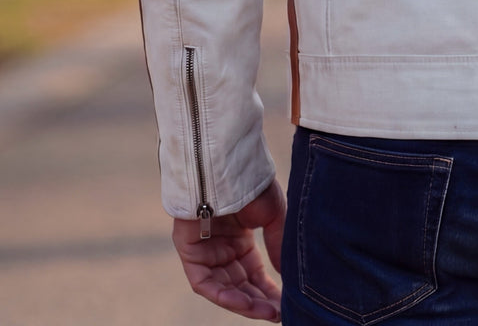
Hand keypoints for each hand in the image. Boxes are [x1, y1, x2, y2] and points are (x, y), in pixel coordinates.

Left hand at [172, 180, 286, 320]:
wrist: (228, 167)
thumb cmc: (252, 185)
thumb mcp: (272, 217)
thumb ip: (278, 246)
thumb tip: (288, 277)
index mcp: (241, 240)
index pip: (254, 274)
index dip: (269, 291)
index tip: (286, 305)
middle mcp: (222, 249)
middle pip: (240, 285)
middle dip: (259, 302)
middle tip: (279, 314)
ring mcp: (205, 252)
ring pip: (224, 288)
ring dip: (244, 303)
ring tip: (267, 312)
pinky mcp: (189, 253)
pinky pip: (204, 283)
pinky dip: (223, 295)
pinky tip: (243, 303)